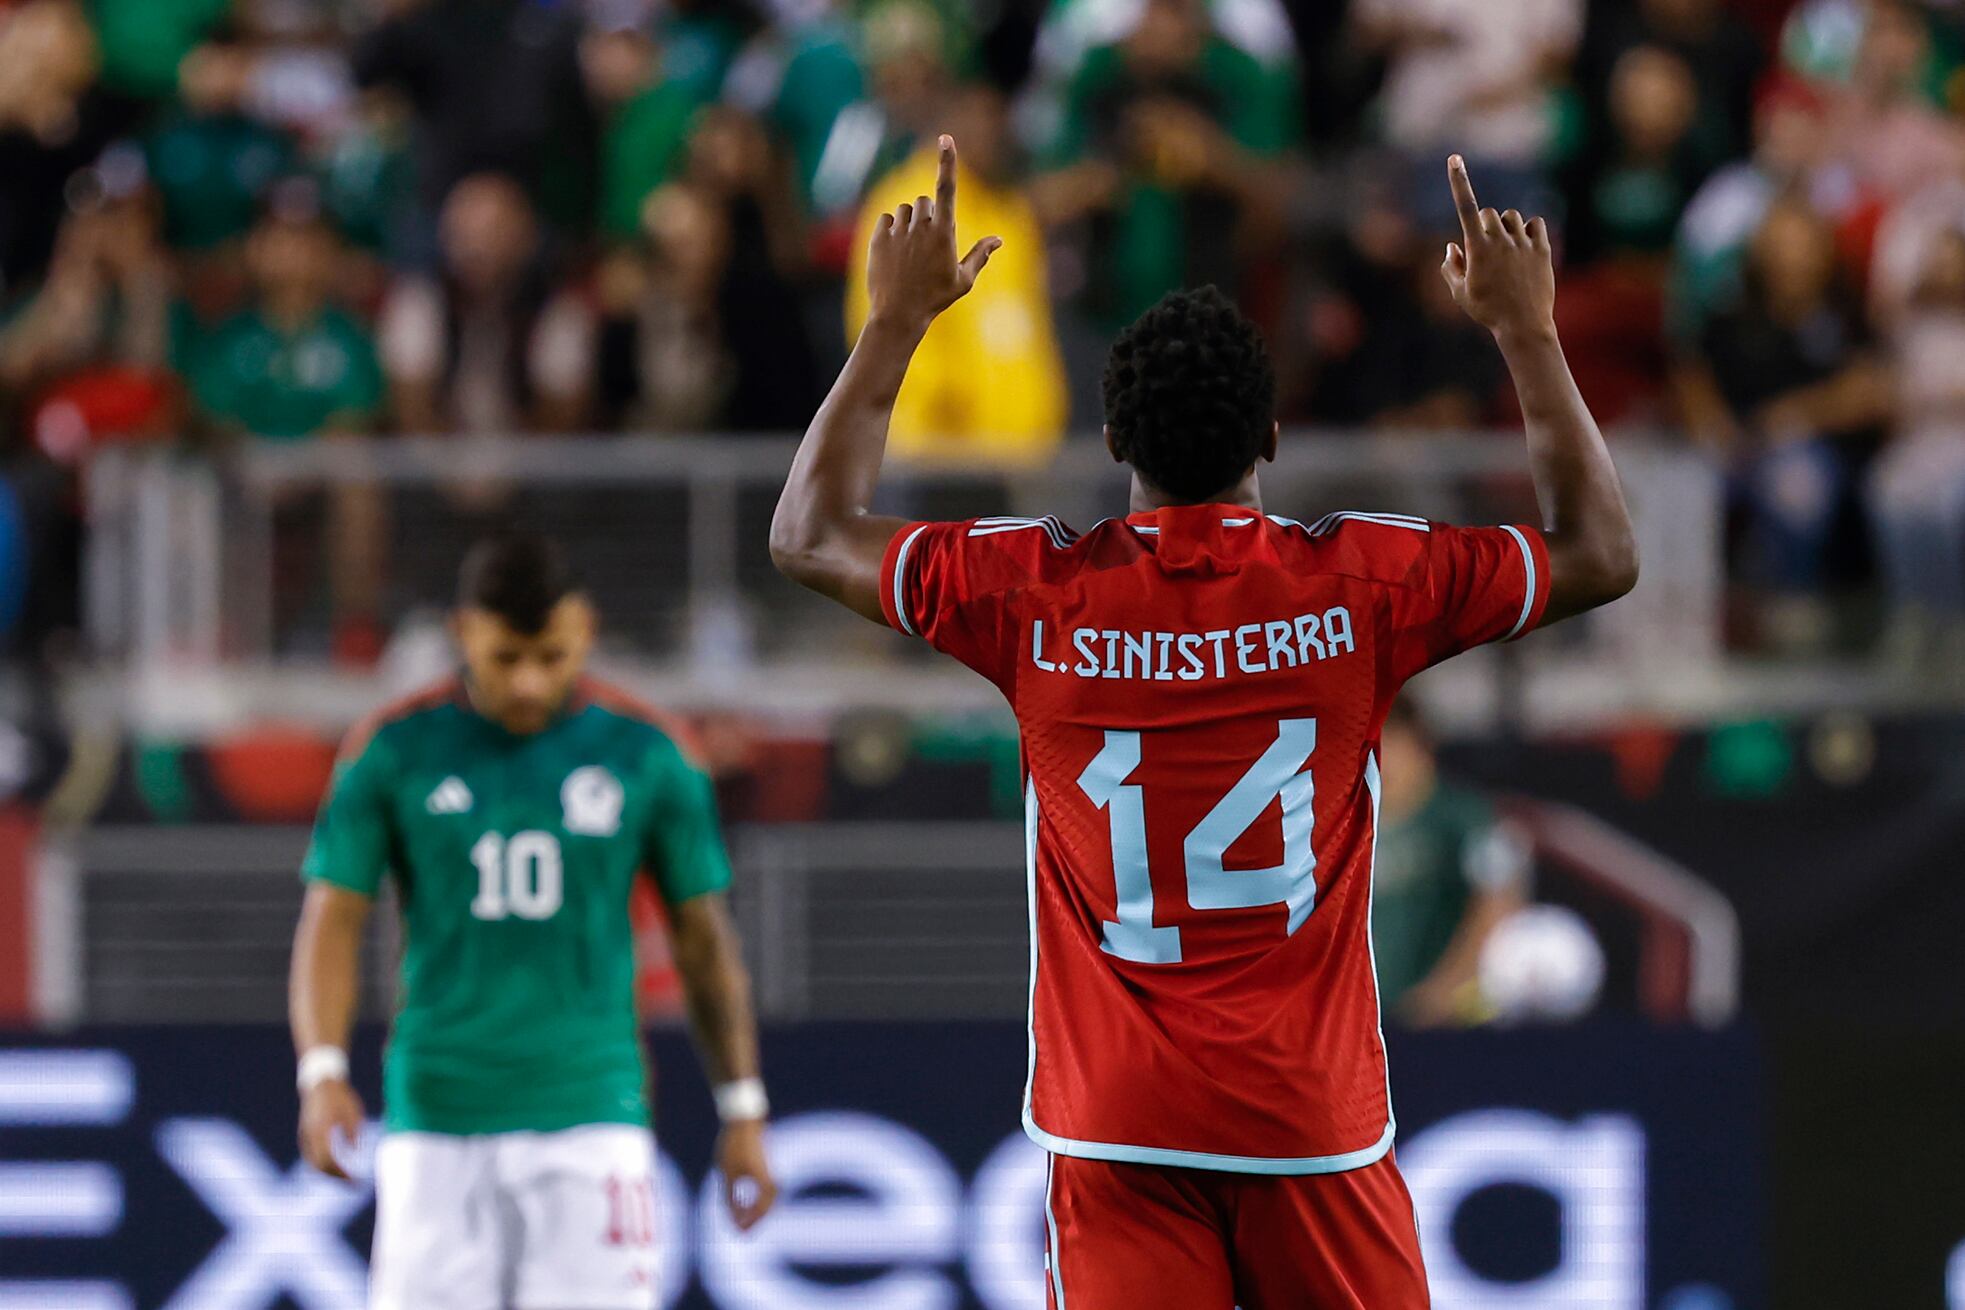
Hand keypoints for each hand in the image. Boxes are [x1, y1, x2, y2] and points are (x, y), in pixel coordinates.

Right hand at [298, 1078, 364, 1179]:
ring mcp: (305, 1135)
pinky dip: (322, 1165)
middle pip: (320, 1166)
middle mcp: (310, 1135)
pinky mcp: (305, 1134)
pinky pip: (311, 1156)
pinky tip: (336, 1168)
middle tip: (353, 1185)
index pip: (329, 1161)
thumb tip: (355, 1152)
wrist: (320, 1082)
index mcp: (322, 1129)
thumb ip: (354, 1131)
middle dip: (336, 1178)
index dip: (342, 1174)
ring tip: (346, 1179)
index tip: (355, 1181)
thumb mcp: (353, 1110)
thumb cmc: (341, 1095)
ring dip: (329, 1173)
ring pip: (313, 1164)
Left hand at [715, 1118, 777, 1231]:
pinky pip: (764, 1192)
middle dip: (754, 1221)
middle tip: (741, 1232)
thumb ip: (730, 1197)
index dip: (750, 1223)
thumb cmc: (733, 1145)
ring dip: (755, 1212)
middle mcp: (770, 1178)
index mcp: (763, 1180)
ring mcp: (769, 1173)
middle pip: (767, 1207)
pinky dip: (755, 1202)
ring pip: (767, 1200)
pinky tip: (743, 1204)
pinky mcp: (765, 1169)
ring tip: (741, 1221)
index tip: (738, 1232)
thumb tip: (733, 1219)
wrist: (743, 1121)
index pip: (761, 1209)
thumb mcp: (726, 1174)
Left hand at [864, 135, 1000, 333]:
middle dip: (928, 214)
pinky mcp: (879, 237)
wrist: (898, 314)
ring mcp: (898, 231)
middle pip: (925, 201)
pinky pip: (887, 219)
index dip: (947, 161)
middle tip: (927, 242)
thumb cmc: (935, 298)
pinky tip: (895, 251)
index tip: (945, 138)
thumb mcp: (963, 280)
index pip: (947, 188)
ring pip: (905, 210)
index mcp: (944, 233)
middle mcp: (921, 227)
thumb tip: (999, 239)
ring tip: (910, 251)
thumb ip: (980, 255)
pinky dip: (892, 229)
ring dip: (909, 222)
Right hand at [1440, 155, 1555, 339]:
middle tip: (1485, 248)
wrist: (1523, 326)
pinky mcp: (1542, 249)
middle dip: (1484, 224)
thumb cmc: (1487, 311)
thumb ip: (1450, 267)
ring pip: (1511, 217)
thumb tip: (1453, 247)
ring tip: (1506, 251)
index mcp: (1477, 248)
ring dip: (1505, 227)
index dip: (1458, 181)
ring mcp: (1523, 243)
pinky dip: (1528, 230)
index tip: (1454, 158)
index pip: (1466, 207)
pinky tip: (1525, 246)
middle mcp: (1500, 240)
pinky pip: (1535, 224)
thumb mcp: (1460, 294)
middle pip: (1489, 212)